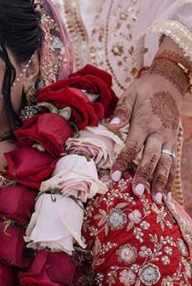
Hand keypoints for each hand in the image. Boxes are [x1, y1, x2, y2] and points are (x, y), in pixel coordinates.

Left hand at [108, 70, 182, 200]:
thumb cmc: (145, 91)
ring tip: (157, 201)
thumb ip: (122, 110)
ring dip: (161, 182)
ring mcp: (169, 139)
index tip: (115, 177)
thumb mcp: (131, 94)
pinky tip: (166, 195)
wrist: (169, 84)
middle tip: (138, 193)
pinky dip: (170, 179)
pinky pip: (173, 163)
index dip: (124, 161)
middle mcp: (159, 133)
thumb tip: (111, 126)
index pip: (133, 145)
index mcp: (145, 122)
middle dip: (145, 176)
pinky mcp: (174, 143)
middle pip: (152, 158)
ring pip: (166, 164)